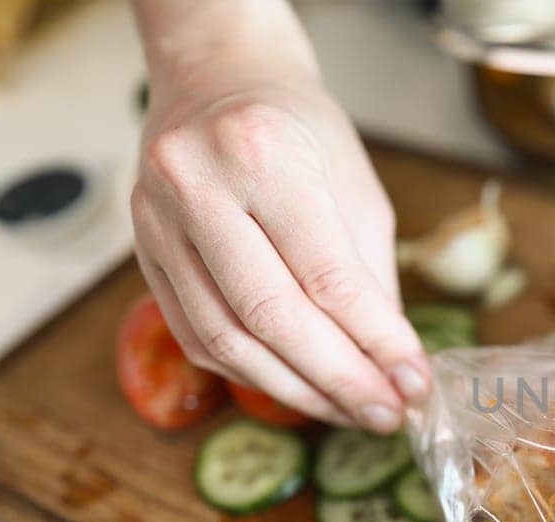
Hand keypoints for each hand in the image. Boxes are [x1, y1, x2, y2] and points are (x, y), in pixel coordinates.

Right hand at [129, 15, 425, 432]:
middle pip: (271, 317)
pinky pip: (196, 335)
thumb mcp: (356, 187)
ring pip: (226, 340)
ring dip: (295, 391)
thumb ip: (368, 277)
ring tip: (348, 411)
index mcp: (265, 154)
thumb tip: (391, 366)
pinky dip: (251, 372)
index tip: (414, 385)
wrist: (217, 75)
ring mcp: (156, 219)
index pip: (328, 278)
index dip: (376, 344)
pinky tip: (297, 386)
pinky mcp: (140, 250)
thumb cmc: (299, 127)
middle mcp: (198, 184)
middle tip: (385, 413)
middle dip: (338, 380)